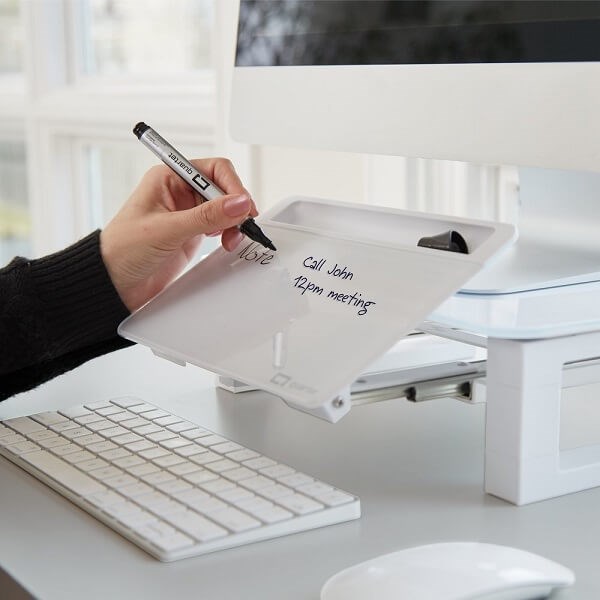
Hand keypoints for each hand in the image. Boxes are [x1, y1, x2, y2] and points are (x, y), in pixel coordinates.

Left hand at [100, 157, 256, 311]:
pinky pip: (221, 226)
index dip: (232, 186)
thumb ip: (206, 216)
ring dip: (234, 222)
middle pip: (224, 188)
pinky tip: (227, 242)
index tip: (241, 207)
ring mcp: (188, 214)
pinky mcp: (192, 233)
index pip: (214, 170)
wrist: (114, 284)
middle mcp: (180, 192)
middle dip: (236, 207)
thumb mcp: (167, 230)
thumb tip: (240, 203)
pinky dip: (229, 233)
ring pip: (226, 209)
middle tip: (240, 226)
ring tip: (232, 239)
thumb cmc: (122, 250)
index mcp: (169, 178)